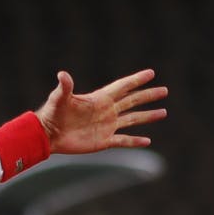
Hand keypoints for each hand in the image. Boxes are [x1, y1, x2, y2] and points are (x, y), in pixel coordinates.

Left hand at [36, 69, 167, 154]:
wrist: (49, 135)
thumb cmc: (53, 114)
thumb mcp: (60, 98)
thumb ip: (65, 87)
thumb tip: (62, 74)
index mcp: (100, 98)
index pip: (123, 86)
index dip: (136, 80)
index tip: (151, 73)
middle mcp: (107, 111)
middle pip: (132, 101)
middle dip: (148, 96)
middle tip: (164, 90)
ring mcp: (107, 126)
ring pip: (132, 119)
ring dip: (147, 116)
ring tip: (163, 112)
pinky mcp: (104, 140)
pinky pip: (124, 140)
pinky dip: (135, 141)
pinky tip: (147, 141)